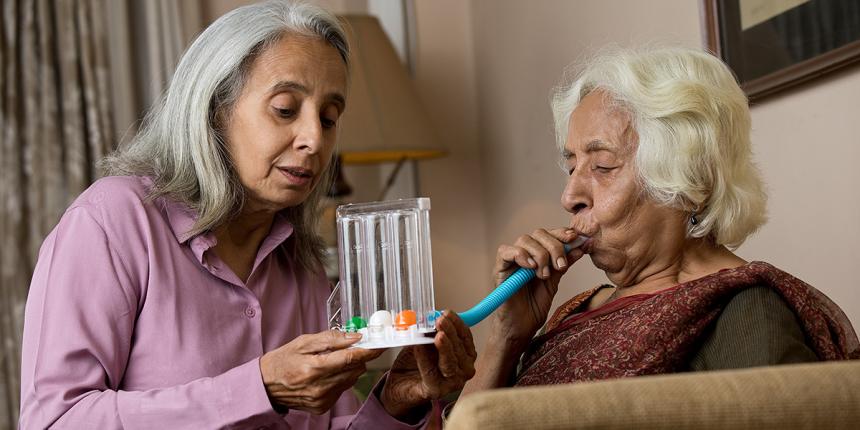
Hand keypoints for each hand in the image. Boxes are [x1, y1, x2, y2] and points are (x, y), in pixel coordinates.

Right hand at [260, 330, 383, 414]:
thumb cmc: (283, 360)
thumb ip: (331, 339)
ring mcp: (321, 399)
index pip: (351, 358)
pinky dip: (340, 380)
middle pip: (355, 370)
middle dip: (357, 357)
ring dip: (349, 369)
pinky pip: (342, 390)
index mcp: (314, 368)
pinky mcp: (322, 407)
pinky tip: (326, 375)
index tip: (379, 345)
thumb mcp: (304, 342)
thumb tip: (354, 337)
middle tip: (352, 348)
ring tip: (333, 361)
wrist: (265, 385)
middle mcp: (320, 387)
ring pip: (351, 380)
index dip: (368, 350)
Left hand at [380, 311, 475, 419]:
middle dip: (450, 333)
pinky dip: (425, 359)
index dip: (457, 324)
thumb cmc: (416, 361)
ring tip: (437, 335)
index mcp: (465, 355)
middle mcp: (463, 370)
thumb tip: (431, 315)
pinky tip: (419, 347)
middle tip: (440, 320)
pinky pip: (431, 373)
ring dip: (443, 347)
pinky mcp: (436, 391)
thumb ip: (431, 330)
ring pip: (449, 363)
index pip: (466, 337)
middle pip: (460, 350)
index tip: (447, 313)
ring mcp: (452, 383)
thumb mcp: (426, 340)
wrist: (400, 383)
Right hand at [491, 228, 584, 345]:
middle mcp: (523, 255)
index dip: (561, 233)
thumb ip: (563, 265)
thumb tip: (580, 247)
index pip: (548, 235)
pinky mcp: (499, 270)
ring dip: (540, 254)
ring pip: (524, 240)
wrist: (520, 328)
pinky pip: (505, 252)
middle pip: (537, 234)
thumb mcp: (554, 283)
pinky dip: (520, 255)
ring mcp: (510, 261)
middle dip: (554, 246)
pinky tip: (531, 267)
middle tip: (560, 265)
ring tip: (544, 275)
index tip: (575, 238)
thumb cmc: (534, 307)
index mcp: (536, 255)